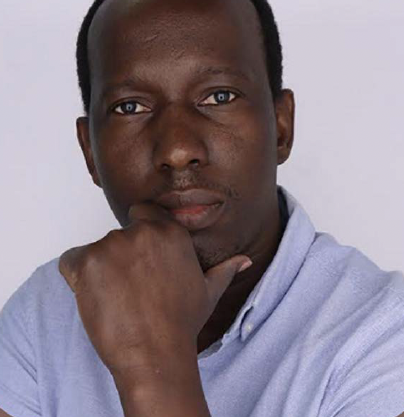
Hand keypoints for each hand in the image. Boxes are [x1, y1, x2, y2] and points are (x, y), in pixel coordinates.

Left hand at [59, 202, 251, 377]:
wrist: (156, 354)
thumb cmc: (182, 323)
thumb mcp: (208, 292)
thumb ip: (225, 269)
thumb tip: (245, 261)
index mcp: (169, 231)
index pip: (142, 212)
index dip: (138, 234)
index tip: (138, 259)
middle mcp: (141, 232)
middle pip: (118, 235)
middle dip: (120, 257)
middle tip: (130, 288)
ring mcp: (113, 245)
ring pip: (95, 250)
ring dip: (100, 270)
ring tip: (117, 298)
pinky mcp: (87, 261)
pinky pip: (70, 261)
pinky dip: (76, 278)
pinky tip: (94, 297)